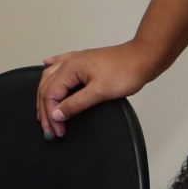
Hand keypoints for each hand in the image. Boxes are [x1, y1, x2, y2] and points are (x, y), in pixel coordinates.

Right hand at [34, 42, 159, 138]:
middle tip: (49, 129)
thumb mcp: (99, 92)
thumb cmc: (126, 71)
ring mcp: (76, 60)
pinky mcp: (84, 61)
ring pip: (50, 76)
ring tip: (43, 111)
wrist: (144, 58)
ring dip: (45, 94)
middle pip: (46, 87)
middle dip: (44, 110)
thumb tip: (56, 114)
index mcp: (70, 68)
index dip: (51, 115)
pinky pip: (60, 62)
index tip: (57, 131)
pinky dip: (51, 67)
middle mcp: (69, 63)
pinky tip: (45, 63)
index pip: (50, 94)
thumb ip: (75, 104)